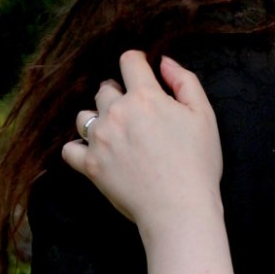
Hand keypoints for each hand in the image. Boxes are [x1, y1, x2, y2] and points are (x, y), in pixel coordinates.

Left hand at [62, 53, 221, 235]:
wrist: (181, 212)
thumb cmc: (197, 167)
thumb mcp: (205, 117)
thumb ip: (185, 82)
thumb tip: (164, 63)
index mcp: (145, 97)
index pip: (129, 61)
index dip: (137, 65)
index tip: (142, 77)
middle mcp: (117, 112)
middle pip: (105, 89)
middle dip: (118, 97)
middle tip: (135, 120)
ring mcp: (101, 139)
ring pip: (85, 116)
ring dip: (97, 122)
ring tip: (114, 139)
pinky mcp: (91, 166)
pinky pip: (70, 150)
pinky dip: (78, 150)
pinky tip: (92, 154)